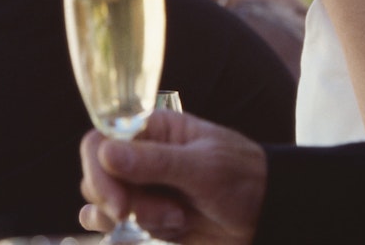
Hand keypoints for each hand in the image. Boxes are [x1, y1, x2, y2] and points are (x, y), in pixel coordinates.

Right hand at [78, 110, 265, 244]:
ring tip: (175, 222)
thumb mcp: (204, 168)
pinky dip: (121, 234)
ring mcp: (143, 190)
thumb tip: (106, 153)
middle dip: (117, 201)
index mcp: (153, 131)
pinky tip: (147, 234)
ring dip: (130, 220)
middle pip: (96, 176)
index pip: (101, 141)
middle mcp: (141, 158)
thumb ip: (155, 162)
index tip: (118, 203)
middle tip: (157, 216)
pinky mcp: (148, 219)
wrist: (268, 217)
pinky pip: (115, 226)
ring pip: (102, 204)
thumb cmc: (243, 178)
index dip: (98, 170)